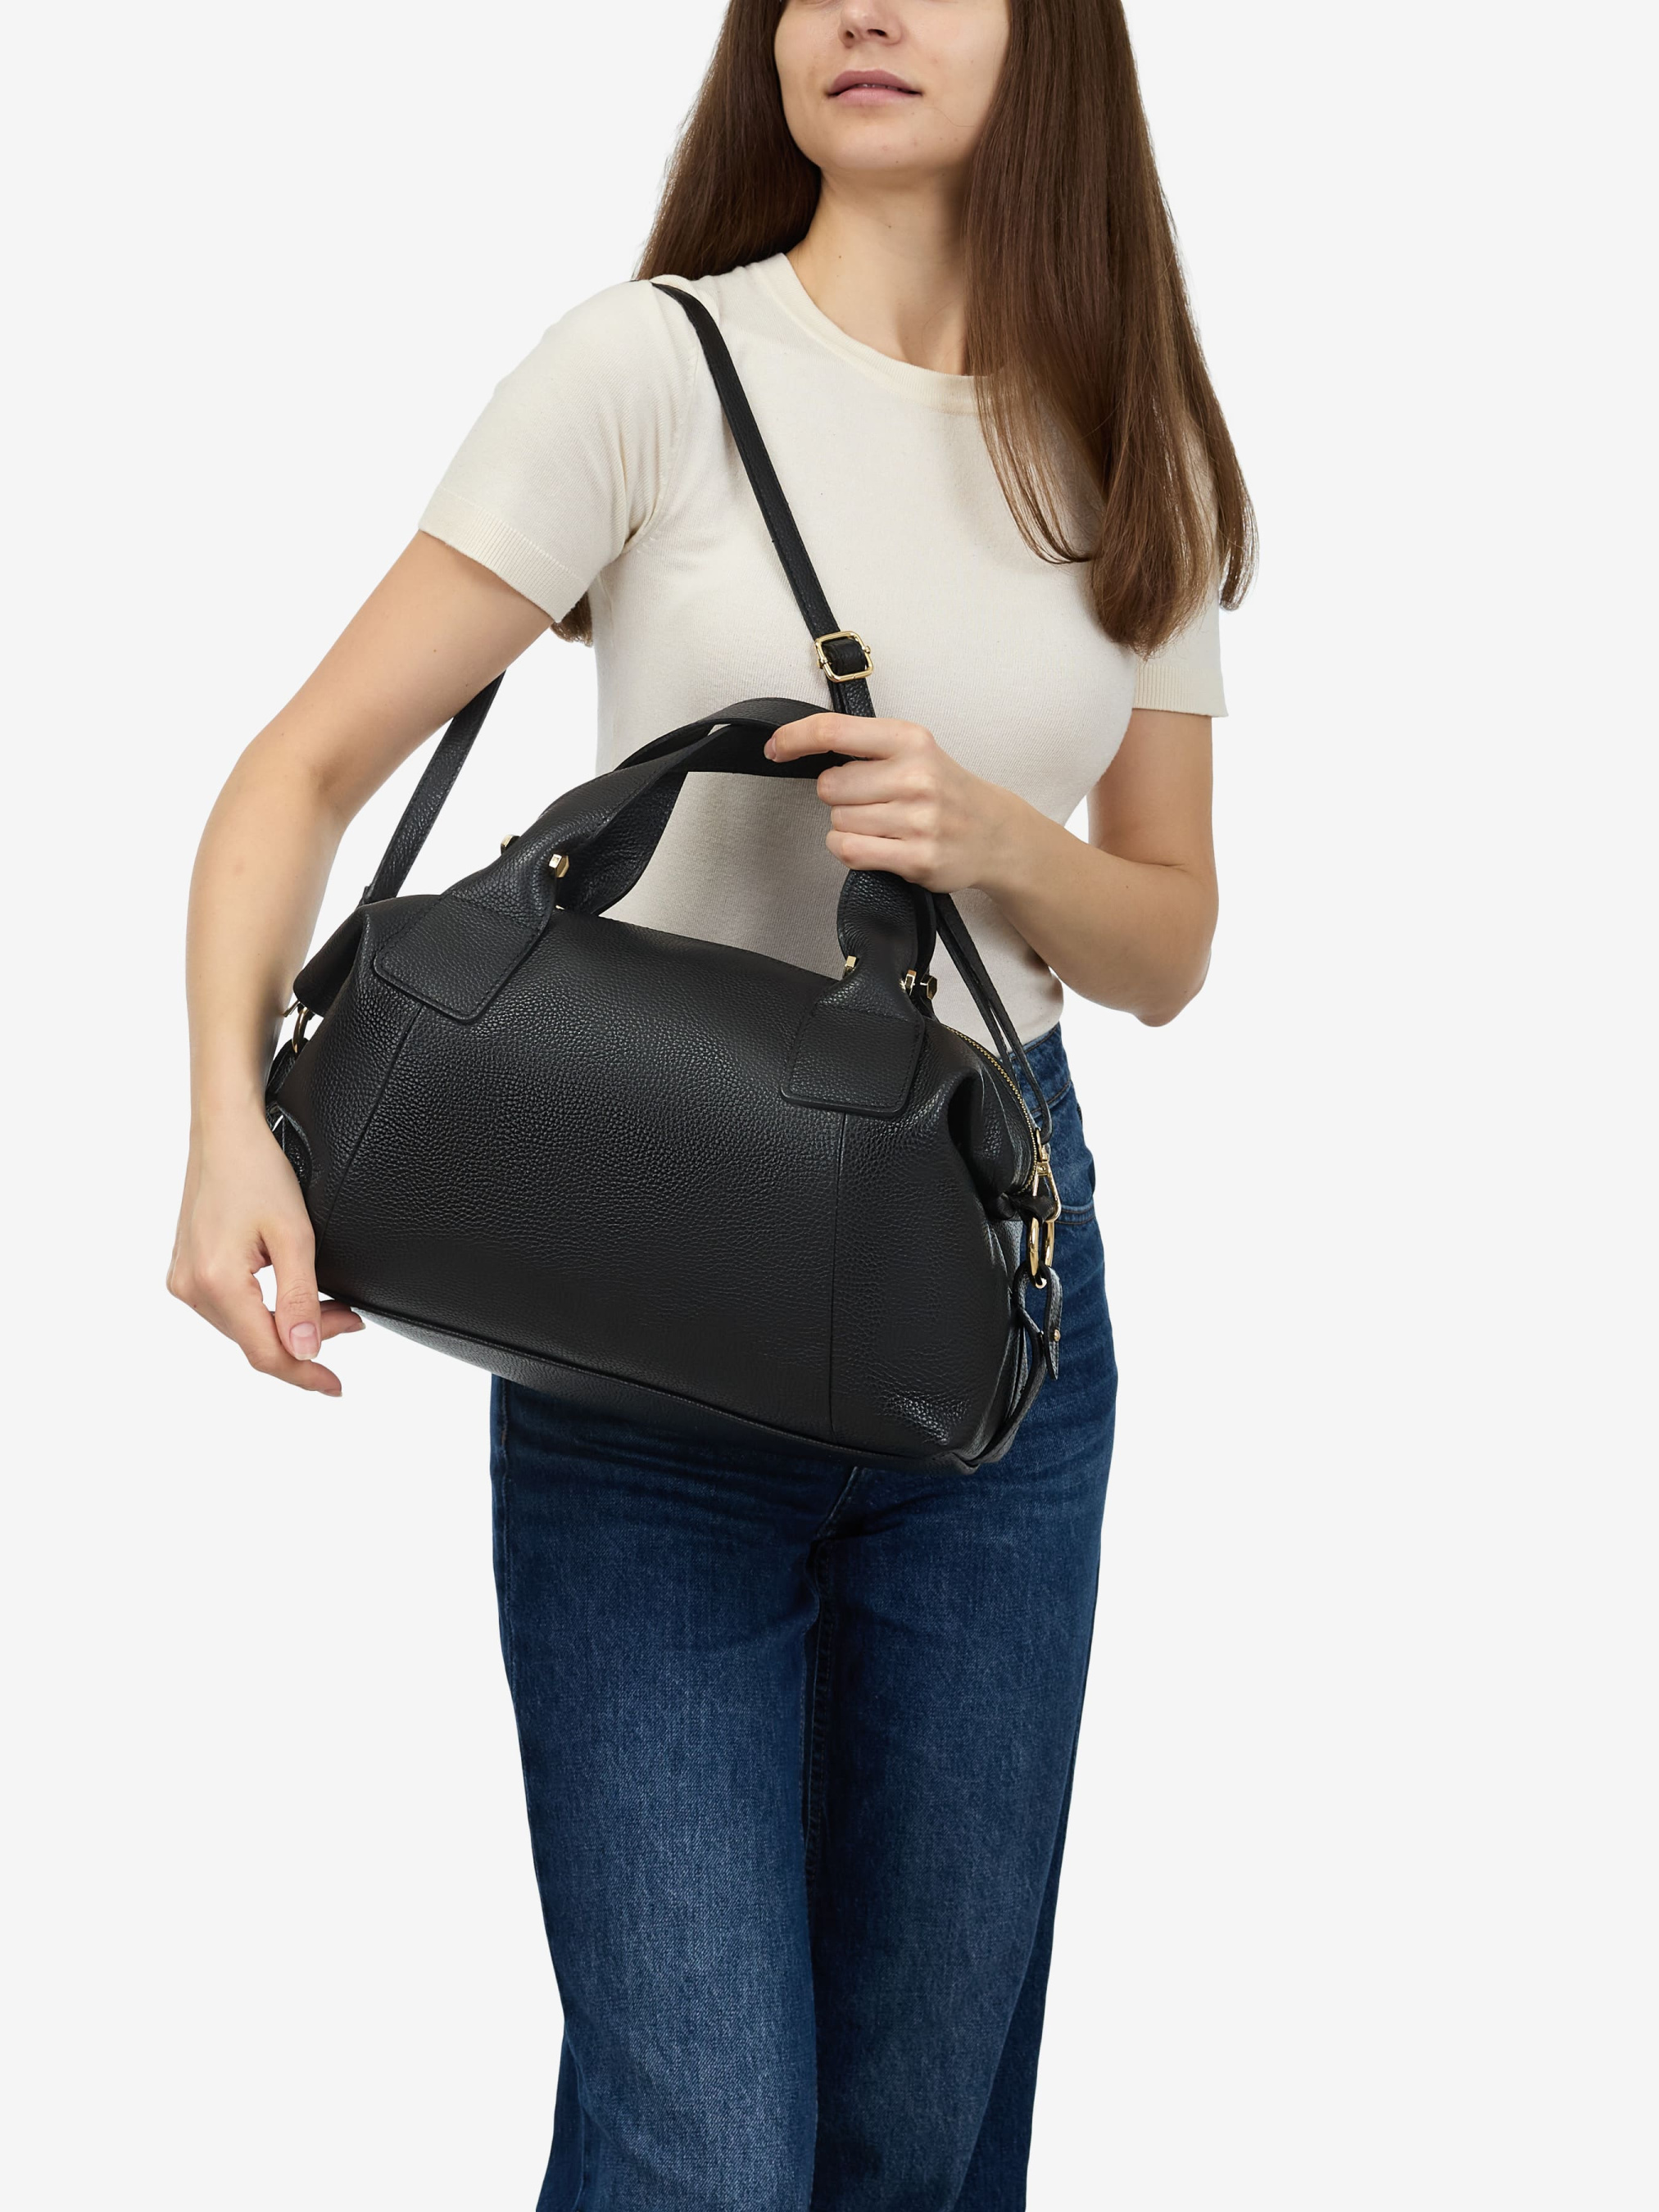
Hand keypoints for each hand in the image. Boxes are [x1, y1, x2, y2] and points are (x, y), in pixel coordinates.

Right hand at [168, 1110, 362, 1393]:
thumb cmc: (258, 1171)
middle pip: (255, 1341)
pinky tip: (292, 1299)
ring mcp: (184, 1279)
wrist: (225, 1133)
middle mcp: (191, 1287)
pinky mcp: (187, 1269)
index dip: (304, 1373)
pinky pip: (230, 1308)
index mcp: (215, 1282)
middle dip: (305, 1341)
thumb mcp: (294, 1236)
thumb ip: (301, 1298)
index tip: (335, 1387)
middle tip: (349, 1321)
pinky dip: (264, 1310)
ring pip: (243, 1327)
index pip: (265, 1353)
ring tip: (329, 1309)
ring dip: (286, 1325)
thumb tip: (306, 1350)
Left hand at [764, 713, 1021, 893]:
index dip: (794, 738)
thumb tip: (799, 745)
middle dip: (838, 795)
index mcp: (909, 740)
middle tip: (872, 798)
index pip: (833, 732)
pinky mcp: (917, 858)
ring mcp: (918, 820)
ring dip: (848, 825)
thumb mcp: (913, 750)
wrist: (994, 832)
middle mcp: (915, 777)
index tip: (775, 748)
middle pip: (830, 786)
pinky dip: (850, 849)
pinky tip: (875, 843)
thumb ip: (864, 746)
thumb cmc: (944, 789)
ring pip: (838, 822)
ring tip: (882, 823)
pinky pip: (850, 851)